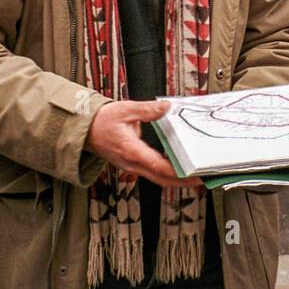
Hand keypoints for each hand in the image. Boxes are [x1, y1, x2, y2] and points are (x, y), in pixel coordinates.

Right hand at [86, 99, 203, 191]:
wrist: (85, 130)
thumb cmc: (102, 121)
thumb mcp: (125, 109)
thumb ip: (148, 109)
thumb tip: (166, 107)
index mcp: (132, 151)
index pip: (159, 167)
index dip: (178, 172)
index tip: (194, 173)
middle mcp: (132, 164)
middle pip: (162, 179)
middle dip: (183, 181)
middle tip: (202, 178)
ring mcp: (132, 167)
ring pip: (158, 179)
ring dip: (177, 180)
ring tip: (196, 176)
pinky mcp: (132, 165)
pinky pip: (152, 174)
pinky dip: (167, 174)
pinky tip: (178, 168)